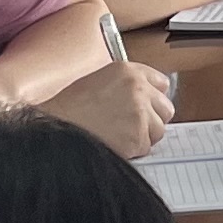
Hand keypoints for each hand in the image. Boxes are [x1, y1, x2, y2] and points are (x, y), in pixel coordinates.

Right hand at [50, 58, 174, 156]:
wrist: (56, 128)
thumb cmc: (69, 108)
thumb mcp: (97, 81)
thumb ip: (124, 86)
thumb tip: (143, 100)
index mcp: (127, 71)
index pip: (162, 83)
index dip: (153, 99)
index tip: (148, 107)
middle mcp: (138, 89)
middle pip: (166, 108)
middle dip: (152, 120)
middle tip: (132, 126)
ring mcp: (140, 113)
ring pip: (158, 130)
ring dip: (142, 137)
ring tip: (118, 135)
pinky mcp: (137, 136)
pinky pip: (145, 147)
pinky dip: (132, 151)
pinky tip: (114, 144)